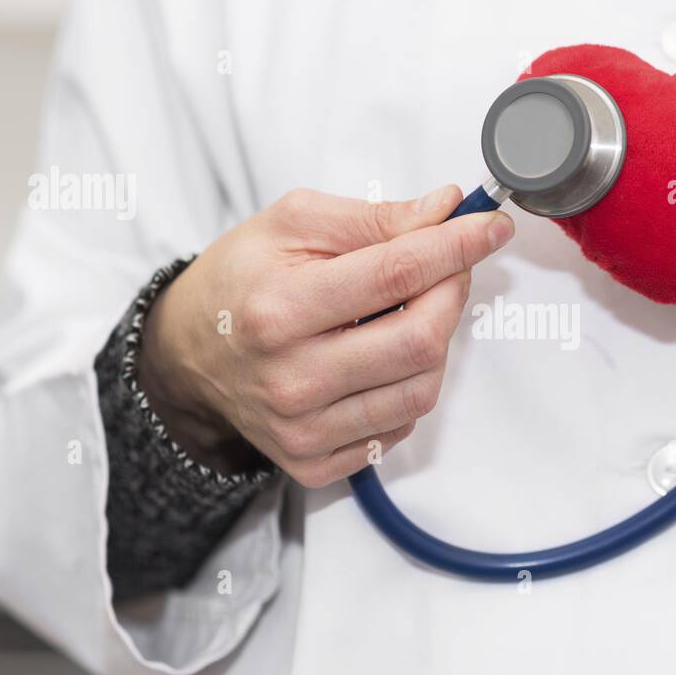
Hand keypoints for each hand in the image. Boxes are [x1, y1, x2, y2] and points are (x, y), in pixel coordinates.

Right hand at [137, 186, 513, 486]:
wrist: (187, 354)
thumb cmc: (239, 281)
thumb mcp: (292, 224)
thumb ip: (374, 218)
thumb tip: (445, 212)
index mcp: (278, 310)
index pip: (397, 274)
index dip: (456, 246)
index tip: (489, 227)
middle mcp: (291, 379)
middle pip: (421, 339)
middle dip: (452, 294)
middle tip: (448, 269)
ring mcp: (304, 430)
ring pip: (421, 389)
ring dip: (435, 344)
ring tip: (409, 314)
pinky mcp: (315, 463)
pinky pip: (400, 427)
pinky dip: (407, 386)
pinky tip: (381, 359)